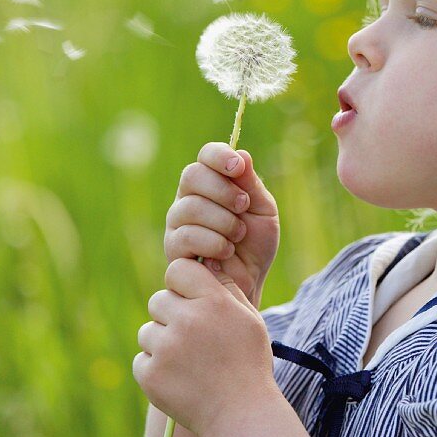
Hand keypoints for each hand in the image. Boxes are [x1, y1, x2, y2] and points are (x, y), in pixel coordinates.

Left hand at [133, 258, 282, 436]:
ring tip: (187, 360)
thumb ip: (226, 288)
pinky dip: (155, 368)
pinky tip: (179, 377)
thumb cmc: (248, 363)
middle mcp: (188, 320)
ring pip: (147, 330)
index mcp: (214, 302)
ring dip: (162, 341)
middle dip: (171, 314)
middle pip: (159, 300)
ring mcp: (166, 348)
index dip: (183, 282)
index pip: (178, 270)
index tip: (190, 297)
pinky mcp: (150, 374)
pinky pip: (141, 358)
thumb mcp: (249, 318)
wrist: (240, 413)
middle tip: (191, 336)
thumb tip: (206, 262)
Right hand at [166, 143, 279, 306]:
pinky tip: (227, 251)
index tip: (237, 167)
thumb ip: (251, 184)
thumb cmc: (255, 244)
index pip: (206, 156)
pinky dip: (214, 243)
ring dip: (223, 221)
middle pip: (192, 175)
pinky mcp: (173, 247)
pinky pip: (187, 235)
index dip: (219, 156)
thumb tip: (242, 154)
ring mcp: (177, 221)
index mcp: (212, 182)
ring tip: (238, 235)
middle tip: (243, 206)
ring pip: (191, 206)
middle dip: (223, 190)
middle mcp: (189, 197)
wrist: (250, 282)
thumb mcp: (263, 210)